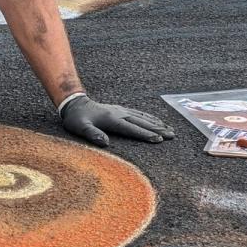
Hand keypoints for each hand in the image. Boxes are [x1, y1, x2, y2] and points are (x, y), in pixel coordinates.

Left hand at [60, 94, 175, 146]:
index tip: (159, 139)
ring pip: (143, 117)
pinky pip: (138, 113)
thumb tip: (106, 143)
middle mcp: (119, 113)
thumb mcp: (80, 127)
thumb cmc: (76, 118)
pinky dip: (149, 117)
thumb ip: (92, 134)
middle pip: (142, 122)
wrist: (74, 103)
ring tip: (170, 128)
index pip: (132, 128)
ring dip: (157, 123)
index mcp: (112, 119)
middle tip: (172, 135)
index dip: (146, 134)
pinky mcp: (120, 110)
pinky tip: (156, 120)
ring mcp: (121, 110)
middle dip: (158, 129)